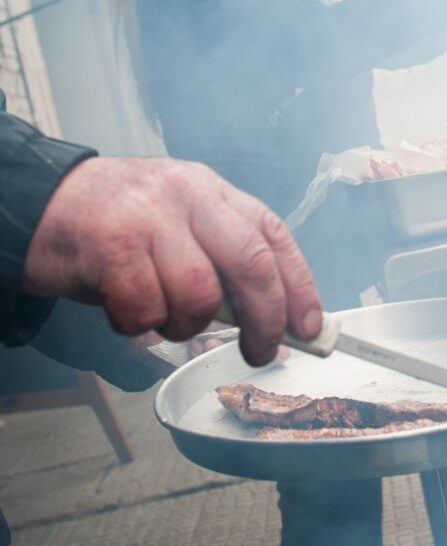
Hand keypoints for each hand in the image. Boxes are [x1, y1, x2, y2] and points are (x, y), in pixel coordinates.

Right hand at [22, 157, 322, 366]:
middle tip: (261, 352)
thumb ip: (222, 264)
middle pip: (252, 264)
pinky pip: (145, 307)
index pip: (274, 238)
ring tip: (164, 320)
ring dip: (187, 325)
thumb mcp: (179, 230)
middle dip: (266, 321)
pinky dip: (140, 326)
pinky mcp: (110, 241)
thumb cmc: (118, 229)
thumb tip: (277, 322)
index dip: (300, 287)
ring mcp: (149, 216)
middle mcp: (188, 196)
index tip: (312, 328)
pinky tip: (125, 313)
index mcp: (213, 193)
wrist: (36, 204)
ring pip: (199, 293)